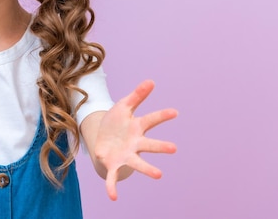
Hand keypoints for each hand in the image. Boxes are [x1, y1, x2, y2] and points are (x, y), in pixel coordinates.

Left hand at [94, 80, 176, 200]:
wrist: (102, 139)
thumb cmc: (116, 122)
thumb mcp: (123, 106)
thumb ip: (136, 95)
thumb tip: (151, 81)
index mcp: (137, 128)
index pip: (151, 120)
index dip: (162, 115)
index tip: (175, 112)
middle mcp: (135, 144)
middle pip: (149, 145)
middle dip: (160, 146)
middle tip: (173, 148)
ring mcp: (126, 156)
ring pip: (138, 163)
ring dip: (148, 169)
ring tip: (159, 175)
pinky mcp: (113, 165)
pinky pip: (113, 177)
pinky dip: (112, 187)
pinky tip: (113, 197)